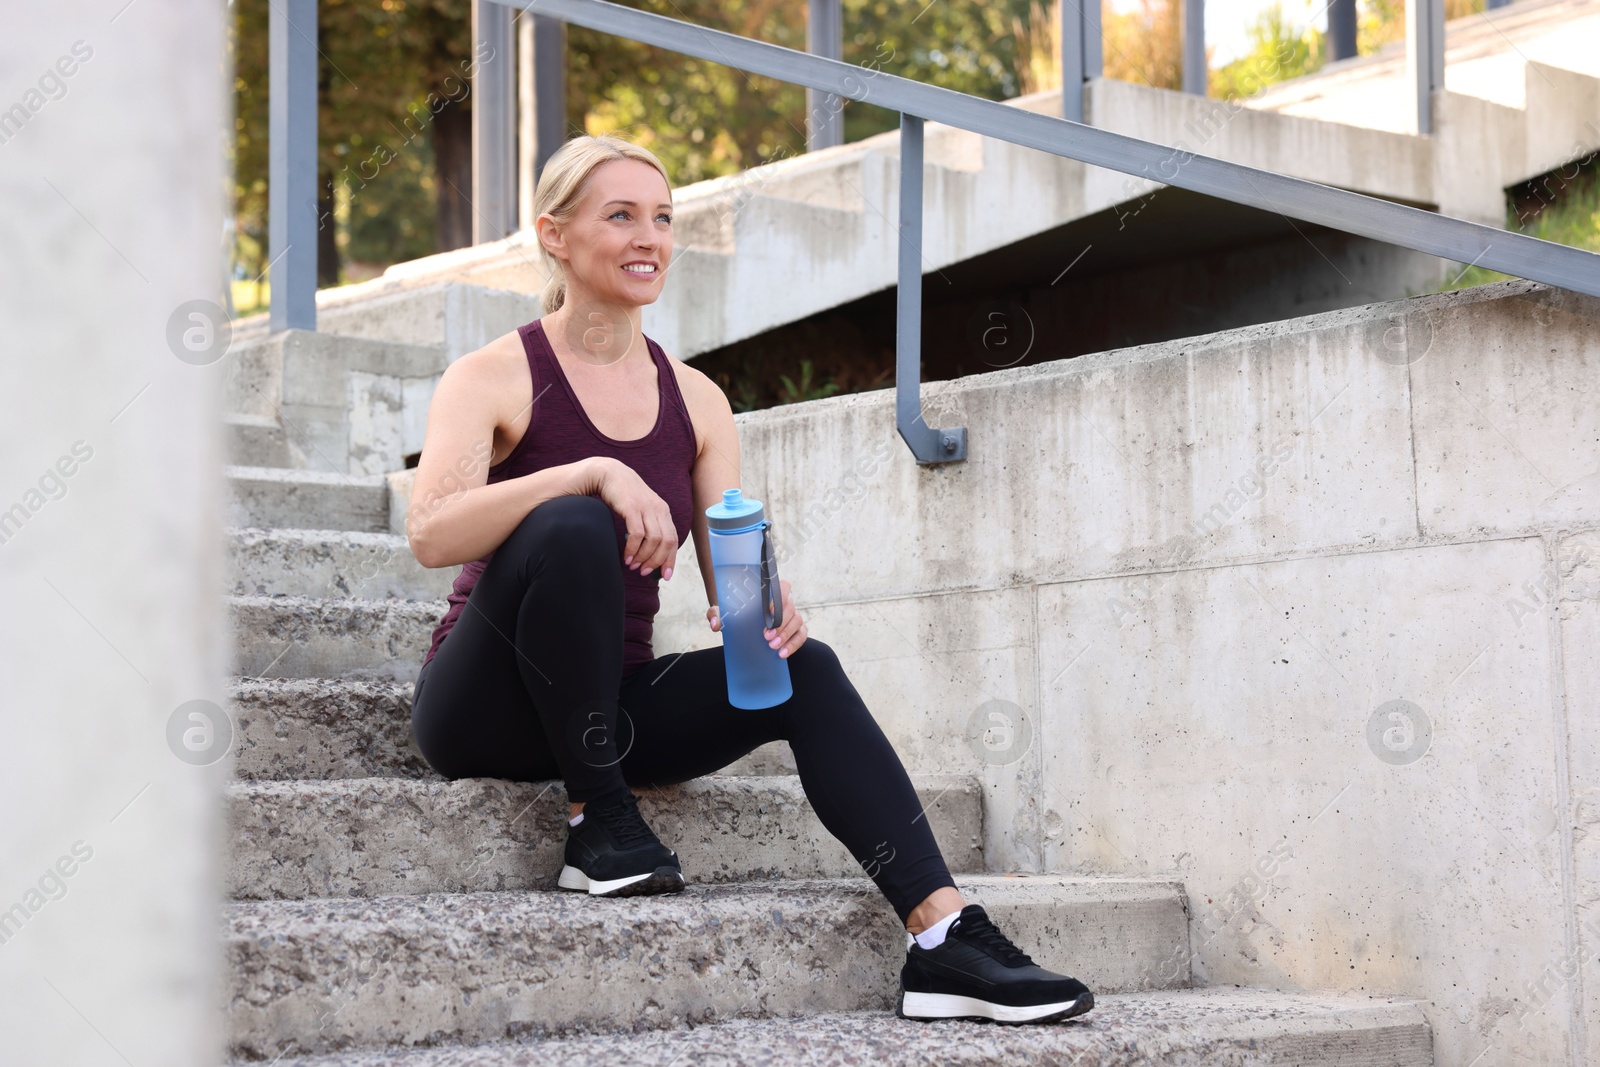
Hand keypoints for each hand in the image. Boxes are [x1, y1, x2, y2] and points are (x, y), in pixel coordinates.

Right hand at [589, 457, 677, 578]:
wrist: (608, 474)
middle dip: (657, 561)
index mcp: (663, 512)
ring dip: (644, 557)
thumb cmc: (624, 496)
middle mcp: (658, 509)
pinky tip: (626, 556)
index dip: (670, 560)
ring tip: (633, 565)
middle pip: (667, 542)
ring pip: (654, 540)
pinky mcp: (632, 508)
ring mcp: (646, 508)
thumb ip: (648, 526)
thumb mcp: (642, 510)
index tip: (665, 576)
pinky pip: (637, 534)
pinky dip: (633, 549)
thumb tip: (650, 552)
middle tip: (644, 572)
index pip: (673, 540)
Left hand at [708, 581, 805, 657]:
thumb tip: (715, 625)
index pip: (782, 586)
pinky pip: (801, 635)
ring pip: (797, 621)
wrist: (742, 623)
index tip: (768, 611)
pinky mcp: (796, 630)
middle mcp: (785, 602)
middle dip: (780, 623)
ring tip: (772, 647)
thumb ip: (716, 613)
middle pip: (790, 607)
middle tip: (766, 637)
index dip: (778, 597)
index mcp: (770, 591)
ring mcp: (792, 615)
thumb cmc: (735, 612)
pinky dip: (793, 645)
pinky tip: (782, 654)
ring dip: (786, 635)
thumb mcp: (723, 611)